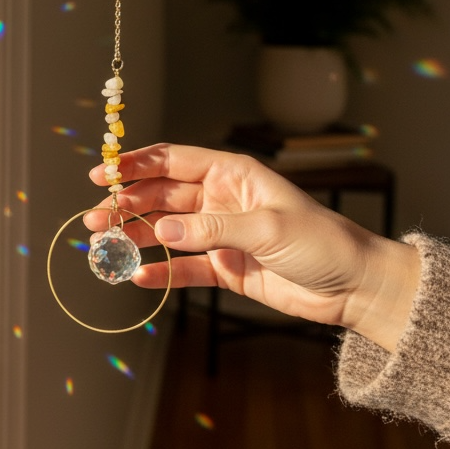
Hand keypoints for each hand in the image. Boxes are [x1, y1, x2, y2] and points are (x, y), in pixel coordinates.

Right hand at [84, 144, 419, 351]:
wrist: (355, 288)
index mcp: (231, 174)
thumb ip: (211, 229)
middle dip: (125, 203)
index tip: (102, 175)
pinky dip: (159, 271)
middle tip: (95, 217)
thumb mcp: (268, 229)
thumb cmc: (321, 243)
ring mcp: (218, 233)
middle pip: (160, 195)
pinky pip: (181, 267)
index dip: (134, 164)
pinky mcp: (223, 266)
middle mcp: (219, 199)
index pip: (172, 160)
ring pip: (164, 230)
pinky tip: (137, 276)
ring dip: (134, 235)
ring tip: (102, 244)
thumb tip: (160, 230)